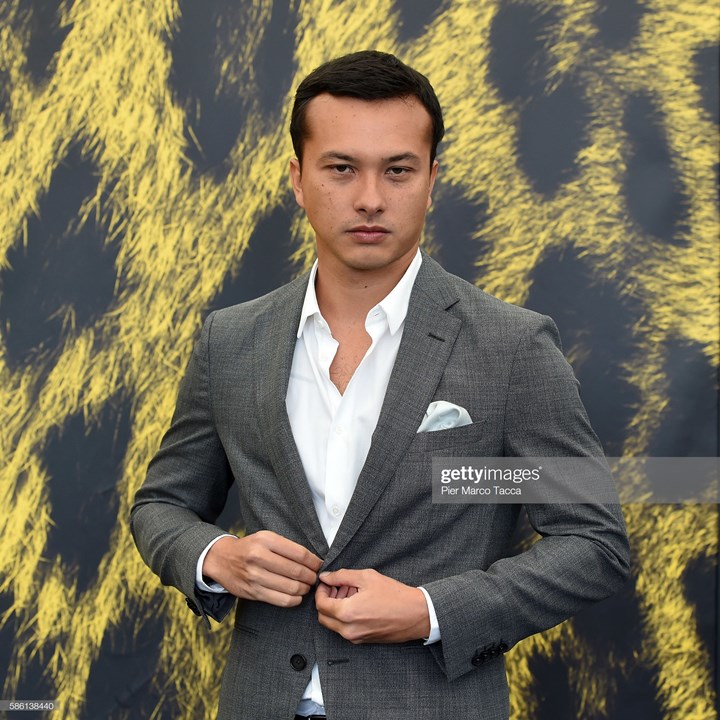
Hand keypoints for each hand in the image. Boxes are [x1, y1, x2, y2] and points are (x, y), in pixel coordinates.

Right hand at [202, 531, 322, 606]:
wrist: (222, 559)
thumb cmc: (250, 547)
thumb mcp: (266, 537)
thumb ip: (287, 547)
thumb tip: (313, 560)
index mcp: (266, 540)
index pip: (299, 553)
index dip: (314, 562)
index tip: (319, 565)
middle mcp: (259, 557)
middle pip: (296, 571)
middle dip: (311, 577)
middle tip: (315, 578)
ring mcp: (255, 576)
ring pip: (290, 587)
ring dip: (304, 589)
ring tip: (307, 586)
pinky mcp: (253, 592)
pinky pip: (281, 600)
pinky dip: (294, 600)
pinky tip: (297, 596)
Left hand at [315, 568, 430, 643]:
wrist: (416, 614)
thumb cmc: (394, 594)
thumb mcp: (366, 577)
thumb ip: (342, 576)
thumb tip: (325, 577)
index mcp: (347, 613)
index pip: (320, 604)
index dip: (321, 591)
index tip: (327, 582)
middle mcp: (348, 630)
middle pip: (323, 617)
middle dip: (326, 600)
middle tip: (337, 587)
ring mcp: (356, 638)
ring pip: (333, 625)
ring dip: (335, 609)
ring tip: (351, 593)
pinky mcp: (363, 641)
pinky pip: (345, 630)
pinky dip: (345, 617)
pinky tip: (358, 603)